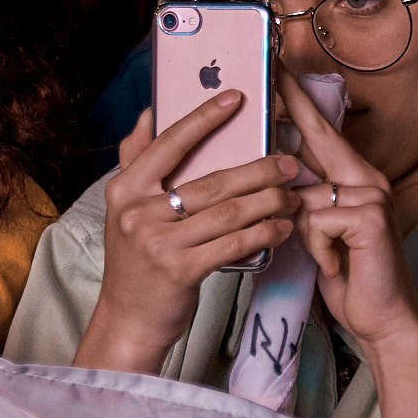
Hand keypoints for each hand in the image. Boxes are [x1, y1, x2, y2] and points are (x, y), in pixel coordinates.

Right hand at [73, 96, 299, 373]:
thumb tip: (149, 111)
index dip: (204, 119)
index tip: (235, 98)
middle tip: (289, 163)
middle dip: (258, 170)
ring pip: (229, 212)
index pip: (169, 143)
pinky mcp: (182, 269)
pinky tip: (282, 227)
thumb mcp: (125, 208)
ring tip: (292, 196)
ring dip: (268, 201)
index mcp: (125, 188)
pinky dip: (264, 233)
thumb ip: (135, 160)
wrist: (129, 318)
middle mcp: (139, 212)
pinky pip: (234, 243)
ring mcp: (159, 242)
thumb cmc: (137, 258)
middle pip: (212, 181)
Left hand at [278, 67, 417, 353]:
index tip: (279, 67)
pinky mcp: (370, 215)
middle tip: (273, 62)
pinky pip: (315, 219)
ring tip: (327, 256)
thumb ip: (303, 199)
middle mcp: (367, 178)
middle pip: (319, 134)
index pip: (321, 131)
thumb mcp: (318, 232)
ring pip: (304, 192)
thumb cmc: (347, 276)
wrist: (383, 320)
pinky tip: (336, 265)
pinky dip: (317, 248)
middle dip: (292, 102)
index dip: (298, 99)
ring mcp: (372, 194)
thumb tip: (270, 171)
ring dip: (303, 231)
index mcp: (355, 179)